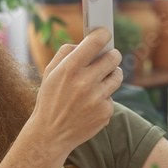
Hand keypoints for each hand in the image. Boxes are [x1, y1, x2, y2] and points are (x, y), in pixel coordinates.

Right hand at [30, 28, 122, 151]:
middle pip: (114, 57)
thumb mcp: (50, 73)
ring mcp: (97, 98)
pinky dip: (104, 97)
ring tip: (100, 79)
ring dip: (111, 74)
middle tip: (108, 57)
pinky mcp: (105, 112)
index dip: (103, 34)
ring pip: (117, 76)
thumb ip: (66, 53)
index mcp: (70, 68)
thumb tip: (84, 42)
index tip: (106, 34)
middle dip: (111, 55)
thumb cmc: (50, 100)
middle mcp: (85, 82)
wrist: (50, 134)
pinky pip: (111, 96)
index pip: (96, 41)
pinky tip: (91, 103)